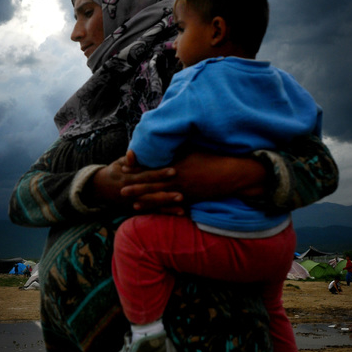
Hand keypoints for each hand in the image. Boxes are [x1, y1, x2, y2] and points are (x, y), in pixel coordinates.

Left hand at [120, 151, 265, 212]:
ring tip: (131, 203)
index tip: (124, 165)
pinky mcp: (191, 199)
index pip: (153, 166)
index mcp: (176, 165)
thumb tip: (163, 140)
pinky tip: (154, 211)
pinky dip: (161, 208)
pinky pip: (173, 205)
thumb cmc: (212, 158)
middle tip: (120, 188)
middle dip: (136, 186)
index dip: (138, 166)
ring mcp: (184, 191)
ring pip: (160, 197)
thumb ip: (176, 148)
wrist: (231, 174)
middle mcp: (178, 179)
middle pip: (152, 183)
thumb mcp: (192, 149)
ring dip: (145, 200)